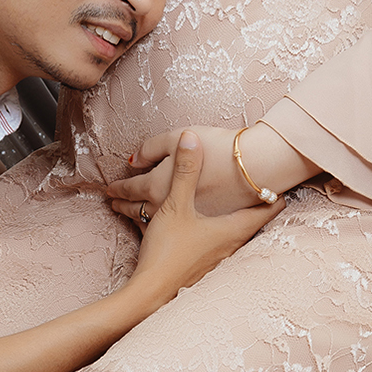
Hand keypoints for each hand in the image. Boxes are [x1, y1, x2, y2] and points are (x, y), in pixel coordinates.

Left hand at [108, 126, 256, 217]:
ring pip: (156, 220)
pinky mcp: (208, 231)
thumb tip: (135, 156)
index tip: (110, 192)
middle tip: (114, 200)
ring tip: (130, 211)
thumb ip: (158, 147)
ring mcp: (190, 225)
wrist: (261, 168)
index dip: (120, 190)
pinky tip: (166, 225)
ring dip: (139, 213)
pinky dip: (165, 224)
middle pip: (139, 208)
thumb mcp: (185, 140)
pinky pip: (180, 230)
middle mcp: (172, 210)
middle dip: (125, 204)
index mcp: (162, 188)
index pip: (132, 189)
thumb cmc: (222, 153)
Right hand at [128, 132, 282, 299]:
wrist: (149, 295)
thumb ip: (184, 170)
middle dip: (257, 204)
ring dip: (235, 216)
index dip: (275, 193)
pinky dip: (217, 229)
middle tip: (263, 185)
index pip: (267, 210)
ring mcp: (218, 259)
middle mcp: (231, 246)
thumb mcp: (175, 205)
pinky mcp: (202, 266)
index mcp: (232, 230)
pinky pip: (217, 243)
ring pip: (235, 233)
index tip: (284, 181)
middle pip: (253, 221)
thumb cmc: (168, 251)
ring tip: (236, 201)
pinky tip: (205, 226)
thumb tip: (191, 136)